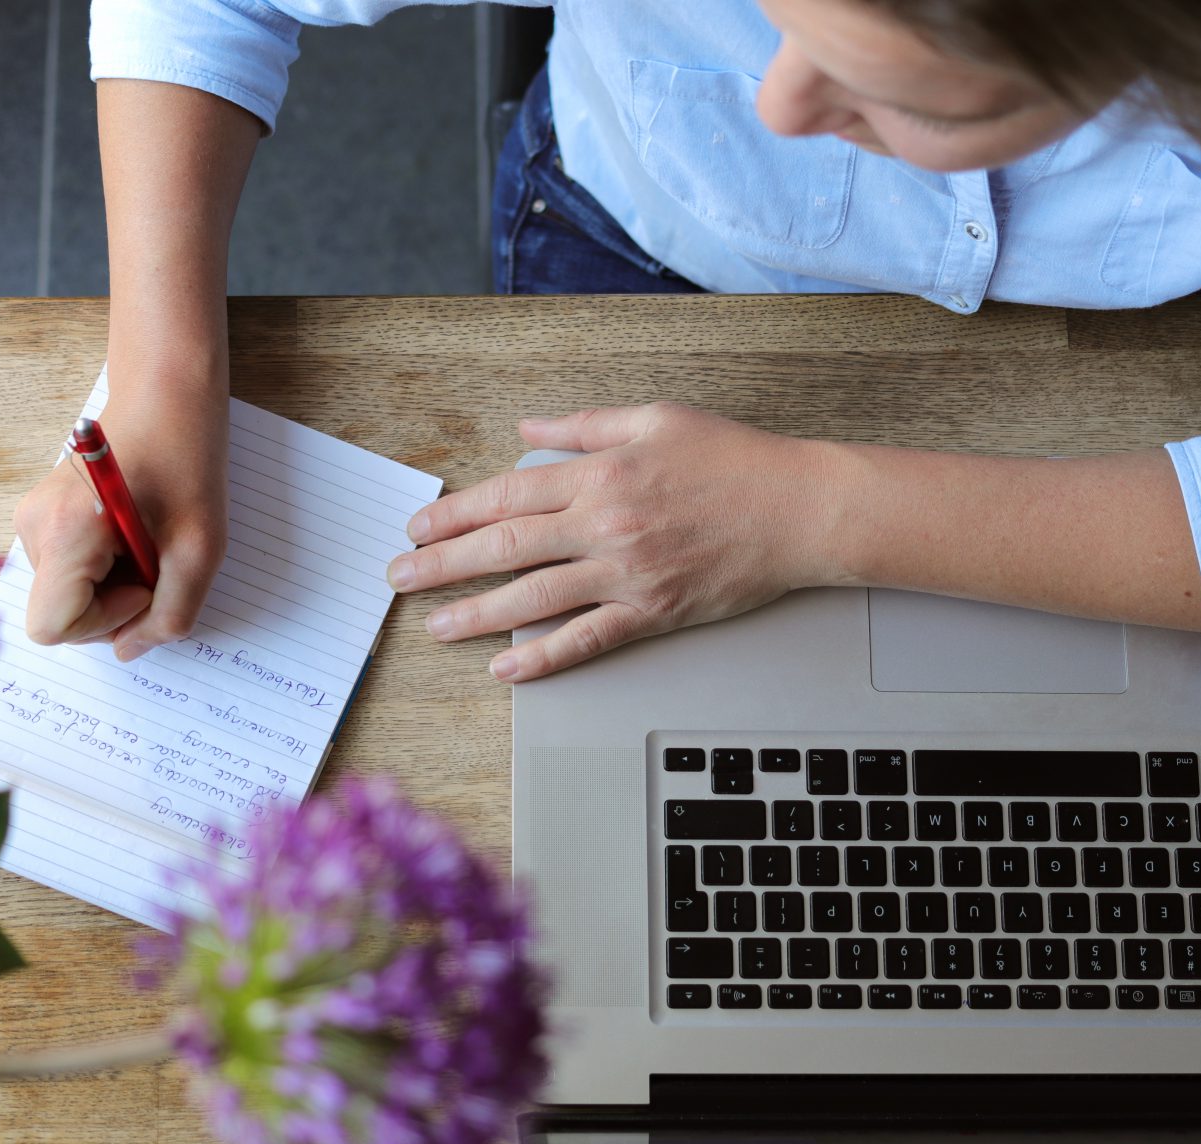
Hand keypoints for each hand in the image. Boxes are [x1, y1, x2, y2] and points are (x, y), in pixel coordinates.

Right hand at [14, 398, 227, 662]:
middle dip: (115, 603)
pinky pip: (71, 571)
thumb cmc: (187, 459)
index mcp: (62, 533)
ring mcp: (32, 521)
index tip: (147, 581)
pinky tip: (135, 529)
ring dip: (116, 584)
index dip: (107, 622)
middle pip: (61, 614)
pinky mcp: (43, 517)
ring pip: (69, 595)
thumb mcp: (200, 549)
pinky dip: (107, 566)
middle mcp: (32, 528)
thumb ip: (170, 614)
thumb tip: (129, 651)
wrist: (166, 395)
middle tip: (158, 555)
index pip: (53, 628)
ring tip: (150, 536)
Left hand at [387, 402, 842, 681]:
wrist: (800, 509)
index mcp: (601, 473)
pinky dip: (543, 657)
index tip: (419, 526)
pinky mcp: (653, 612)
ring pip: (534, 598)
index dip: (455, 514)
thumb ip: (583, 425)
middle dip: (443, 564)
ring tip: (436, 626)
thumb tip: (526, 427)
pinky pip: (587, 639)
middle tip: (401, 577)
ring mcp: (628, 573)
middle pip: (505, 546)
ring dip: (476, 613)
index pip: (508, 494)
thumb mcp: (655, 418)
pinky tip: (507, 668)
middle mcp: (605, 523)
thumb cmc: (734, 459)